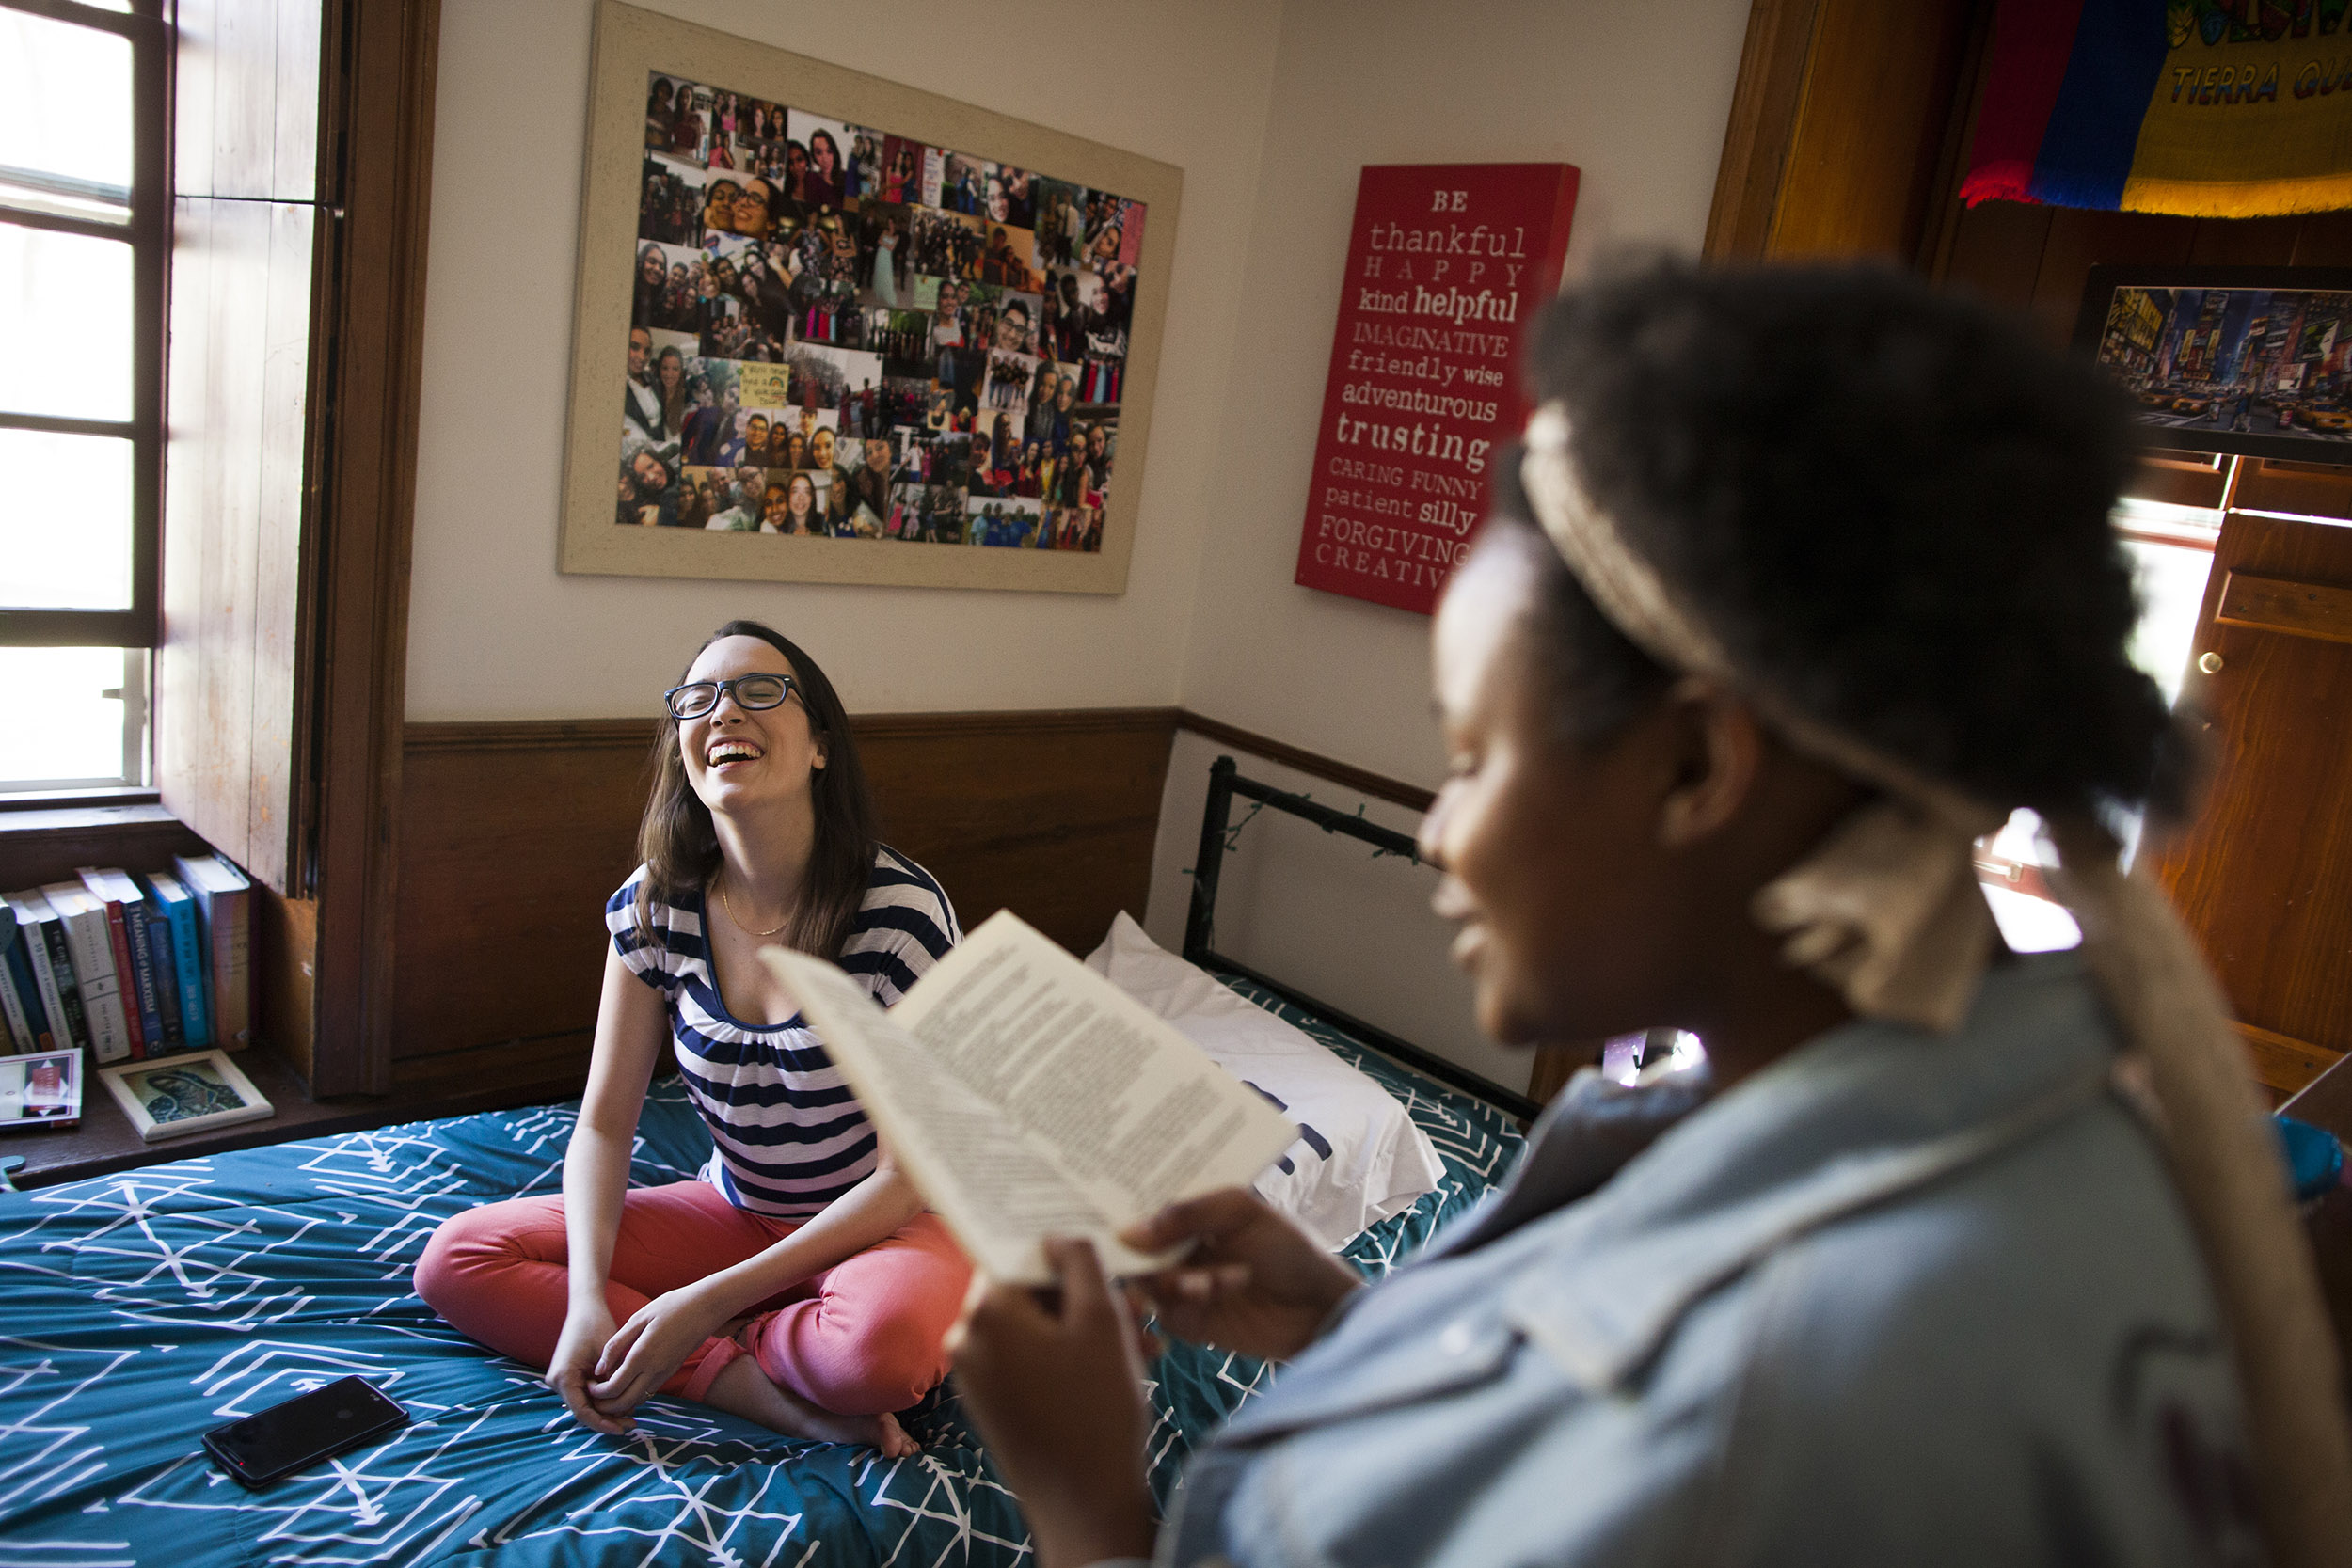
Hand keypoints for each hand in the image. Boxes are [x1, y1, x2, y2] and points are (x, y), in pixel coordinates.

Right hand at [547, 1298, 628, 1435]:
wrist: (585, 1307)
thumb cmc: (597, 1324)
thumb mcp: (609, 1354)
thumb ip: (613, 1380)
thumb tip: (625, 1406)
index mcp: (563, 1377)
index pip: (582, 1411)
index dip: (602, 1423)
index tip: (622, 1429)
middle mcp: (557, 1381)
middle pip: (583, 1411)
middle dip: (606, 1420)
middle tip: (631, 1425)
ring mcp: (561, 1379)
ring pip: (585, 1404)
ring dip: (605, 1411)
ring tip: (630, 1416)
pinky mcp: (568, 1376)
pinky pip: (585, 1394)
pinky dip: (602, 1400)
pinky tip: (621, 1403)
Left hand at [585, 1283, 734, 1419]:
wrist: (707, 1307)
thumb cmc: (671, 1306)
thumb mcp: (639, 1318)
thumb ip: (616, 1344)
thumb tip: (598, 1369)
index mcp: (643, 1355)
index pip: (613, 1388)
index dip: (597, 1393)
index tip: (587, 1384)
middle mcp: (655, 1370)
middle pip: (624, 1403)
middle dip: (605, 1405)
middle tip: (593, 1395)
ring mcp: (665, 1373)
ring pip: (637, 1401)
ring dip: (619, 1402)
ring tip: (606, 1390)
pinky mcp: (671, 1372)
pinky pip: (648, 1391)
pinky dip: (633, 1394)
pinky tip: (625, 1382)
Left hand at [949, 1240, 1158, 1567]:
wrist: (1083, 1506)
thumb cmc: (1096, 1410)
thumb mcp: (1102, 1321)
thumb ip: (1081, 1262)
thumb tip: (1060, 1237)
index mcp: (986, 1312)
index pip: (1019, 1252)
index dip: (1064, 1248)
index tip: (1099, 1247)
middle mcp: (967, 1339)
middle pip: (1029, 1291)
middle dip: (1084, 1294)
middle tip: (1135, 1302)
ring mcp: (975, 1375)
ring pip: (1035, 1327)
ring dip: (1085, 1327)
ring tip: (1142, 1340)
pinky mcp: (990, 1403)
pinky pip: (1029, 1359)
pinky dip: (1068, 1356)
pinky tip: (1118, 1366)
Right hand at [1122, 1188, 1361, 1361]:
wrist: (1319, 1308)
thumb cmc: (1289, 1249)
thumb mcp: (1242, 1212)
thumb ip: (1187, 1214)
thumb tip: (1128, 1232)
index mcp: (1194, 1215)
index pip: (1147, 1205)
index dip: (1123, 1204)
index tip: (1097, 1201)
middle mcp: (1182, 1248)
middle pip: (1137, 1248)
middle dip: (1137, 1249)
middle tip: (1135, 1244)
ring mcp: (1183, 1286)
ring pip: (1147, 1282)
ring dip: (1172, 1278)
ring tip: (1206, 1280)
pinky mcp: (1189, 1323)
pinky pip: (1164, 1314)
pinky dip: (1183, 1303)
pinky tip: (1211, 1295)